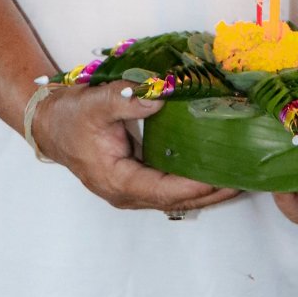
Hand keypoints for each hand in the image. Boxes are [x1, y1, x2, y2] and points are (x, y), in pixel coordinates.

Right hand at [32, 81, 239, 215]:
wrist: (51, 123)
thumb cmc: (71, 117)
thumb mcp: (96, 103)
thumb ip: (126, 98)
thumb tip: (160, 96)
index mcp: (117, 181)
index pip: (164, 190)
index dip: (195, 187)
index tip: (223, 179)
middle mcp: (127, 193)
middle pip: (177, 201)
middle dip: (212, 193)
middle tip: (246, 180)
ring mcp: (133, 189)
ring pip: (177, 197)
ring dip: (208, 191)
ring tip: (241, 178)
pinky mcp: (138, 180)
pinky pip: (172, 187)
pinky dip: (195, 182)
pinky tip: (217, 170)